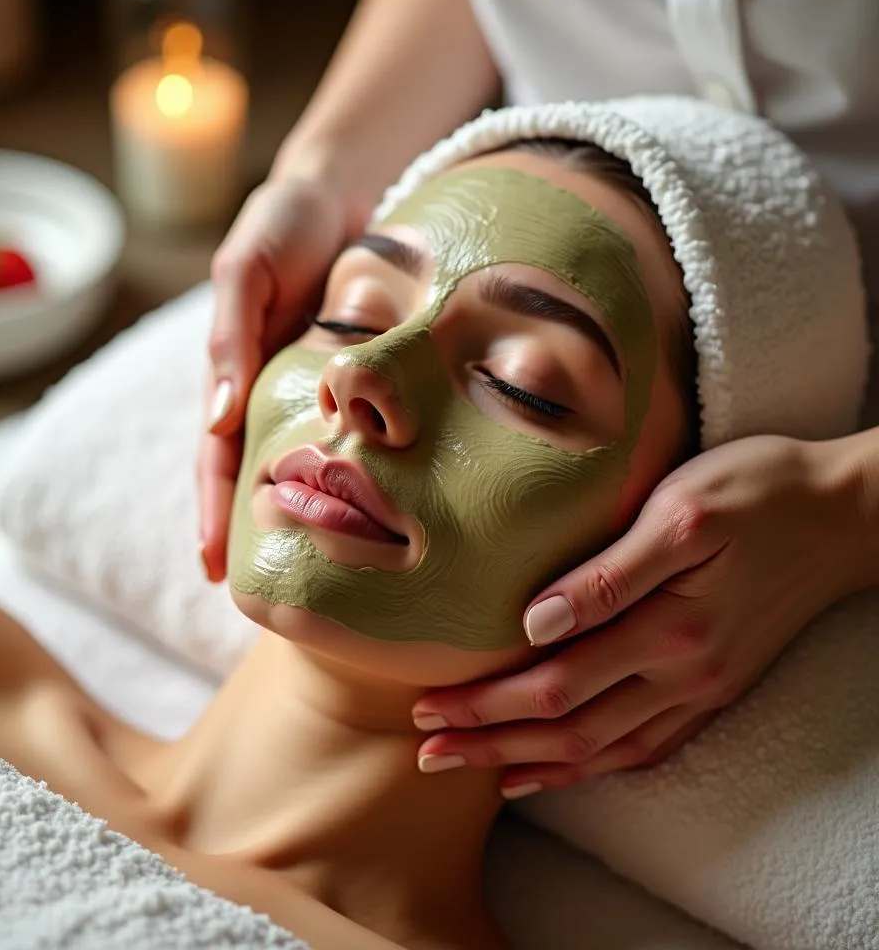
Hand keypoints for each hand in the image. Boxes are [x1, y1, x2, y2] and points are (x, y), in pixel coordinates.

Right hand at [199, 174, 367, 580]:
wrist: (340, 190)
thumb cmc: (283, 223)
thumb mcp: (246, 271)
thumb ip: (230, 336)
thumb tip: (215, 417)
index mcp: (232, 373)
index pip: (216, 455)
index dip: (212, 509)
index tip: (214, 567)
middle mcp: (268, 390)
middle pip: (256, 472)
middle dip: (252, 531)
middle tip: (263, 594)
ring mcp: (311, 389)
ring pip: (303, 462)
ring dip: (303, 511)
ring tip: (317, 570)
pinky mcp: (356, 379)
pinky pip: (351, 433)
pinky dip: (350, 472)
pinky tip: (370, 508)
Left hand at [412, 434, 868, 795]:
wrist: (846, 513)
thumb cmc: (758, 493)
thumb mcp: (680, 512)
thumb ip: (609, 574)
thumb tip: (534, 621)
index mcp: (667, 629)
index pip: (552, 686)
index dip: (486, 704)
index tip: (429, 708)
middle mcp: (684, 675)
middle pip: (568, 731)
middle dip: (492, 744)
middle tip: (428, 752)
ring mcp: (702, 688)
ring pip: (604, 750)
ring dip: (534, 764)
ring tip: (478, 772)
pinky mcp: (715, 686)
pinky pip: (647, 748)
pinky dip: (596, 766)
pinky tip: (561, 770)